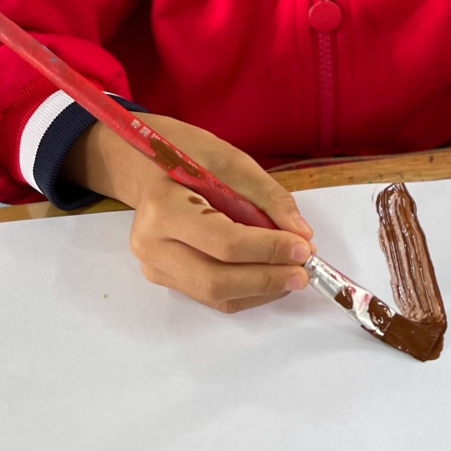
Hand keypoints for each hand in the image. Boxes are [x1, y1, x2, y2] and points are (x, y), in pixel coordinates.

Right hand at [63, 114, 314, 312]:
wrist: (145, 164)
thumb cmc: (188, 154)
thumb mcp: (231, 161)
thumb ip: (268, 198)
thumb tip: (302, 234)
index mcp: (162, 208)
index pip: (223, 242)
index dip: (267, 249)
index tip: (304, 247)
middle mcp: (151, 245)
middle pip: (216, 279)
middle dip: (267, 278)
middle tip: (305, 271)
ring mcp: (154, 267)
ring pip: (215, 295)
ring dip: (261, 289)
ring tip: (293, 274)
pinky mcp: (164, 278)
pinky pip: (211, 296)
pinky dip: (246, 291)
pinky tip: (270, 275)